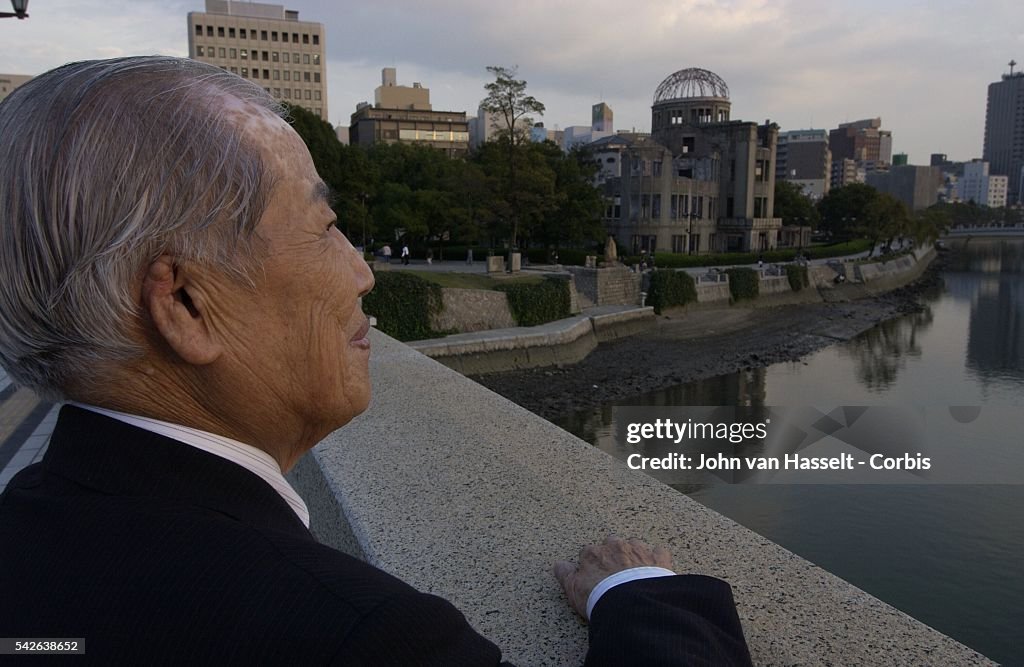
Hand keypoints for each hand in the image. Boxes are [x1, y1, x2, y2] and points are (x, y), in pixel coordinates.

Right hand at [553, 534, 673, 619]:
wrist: (630, 605)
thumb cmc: (599, 598)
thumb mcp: (573, 590)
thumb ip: (565, 575)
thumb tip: (558, 564)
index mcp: (593, 553)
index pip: (588, 553)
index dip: (592, 565)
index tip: (594, 577)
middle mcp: (614, 546)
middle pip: (612, 543)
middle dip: (613, 554)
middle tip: (615, 573)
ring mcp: (637, 550)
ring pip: (634, 544)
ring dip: (634, 554)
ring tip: (636, 571)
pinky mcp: (658, 558)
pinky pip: (659, 553)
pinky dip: (658, 559)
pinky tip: (657, 570)